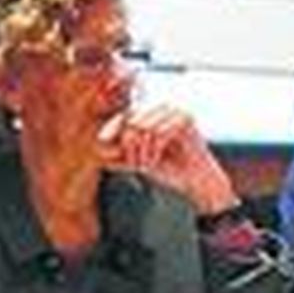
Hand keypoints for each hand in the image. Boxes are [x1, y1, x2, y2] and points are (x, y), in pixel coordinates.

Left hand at [99, 104, 237, 215]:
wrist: (196, 183)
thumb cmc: (168, 171)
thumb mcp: (138, 160)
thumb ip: (120, 153)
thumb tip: (97, 149)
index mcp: (152, 114)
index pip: (127, 114)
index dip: (113, 127)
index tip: (102, 140)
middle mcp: (163, 108)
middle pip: (133, 120)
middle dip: (129, 145)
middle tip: (136, 164)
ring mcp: (176, 111)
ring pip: (144, 127)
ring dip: (141, 151)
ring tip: (146, 165)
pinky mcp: (186, 119)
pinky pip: (159, 132)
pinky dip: (153, 150)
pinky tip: (154, 161)